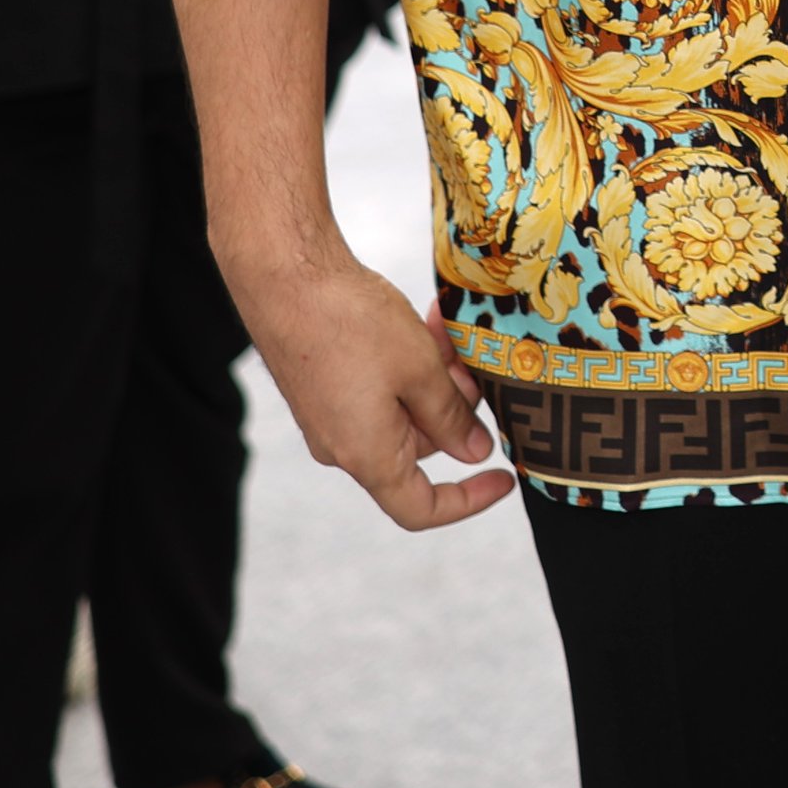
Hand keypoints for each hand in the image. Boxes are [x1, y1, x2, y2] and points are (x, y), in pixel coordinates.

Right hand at [228, 246, 514, 531]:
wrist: (284, 278)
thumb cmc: (348, 323)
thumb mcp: (420, 369)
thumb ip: (451, 417)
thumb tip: (473, 452)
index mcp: (367, 455)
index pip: (419, 508)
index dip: (468, 500)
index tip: (504, 477)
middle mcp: (344, 445)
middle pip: (419, 447)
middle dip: (457, 407)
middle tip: (475, 361)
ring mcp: (330, 416)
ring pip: (403, 410)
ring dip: (435, 378)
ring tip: (450, 333)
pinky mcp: (324, 387)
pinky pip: (379, 390)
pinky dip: (408, 366)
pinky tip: (425, 326)